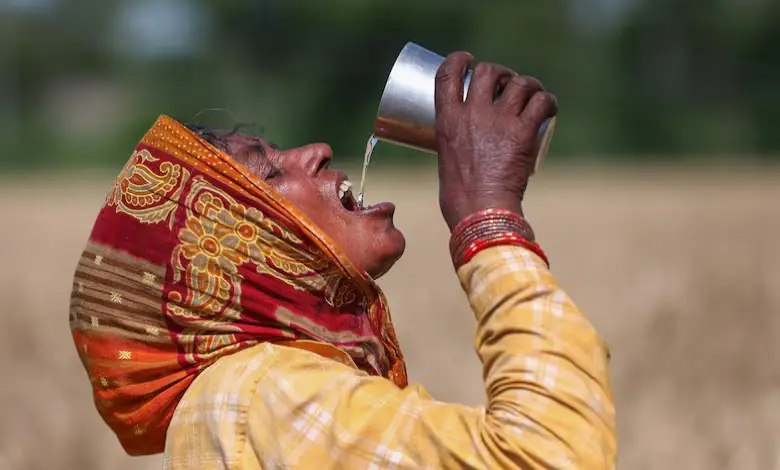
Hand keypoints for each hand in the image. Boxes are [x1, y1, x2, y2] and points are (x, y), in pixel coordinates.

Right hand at [434, 52, 557, 230]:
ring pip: (519, 82)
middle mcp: (472, 114)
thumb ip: (456, 146)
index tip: (467, 61)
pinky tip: (548, 107)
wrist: (480, 212)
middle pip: (487, 72)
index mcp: (447, 120)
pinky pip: (542, 102)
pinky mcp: (524, 133)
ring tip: (530, 93)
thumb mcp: (446, 161)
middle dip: (499, 72)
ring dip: (527, 84)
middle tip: (506, 83)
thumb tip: (466, 150)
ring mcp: (499, 121)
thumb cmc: (459, 199)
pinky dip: (548, 101)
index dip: (458, 60)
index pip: (447, 74)